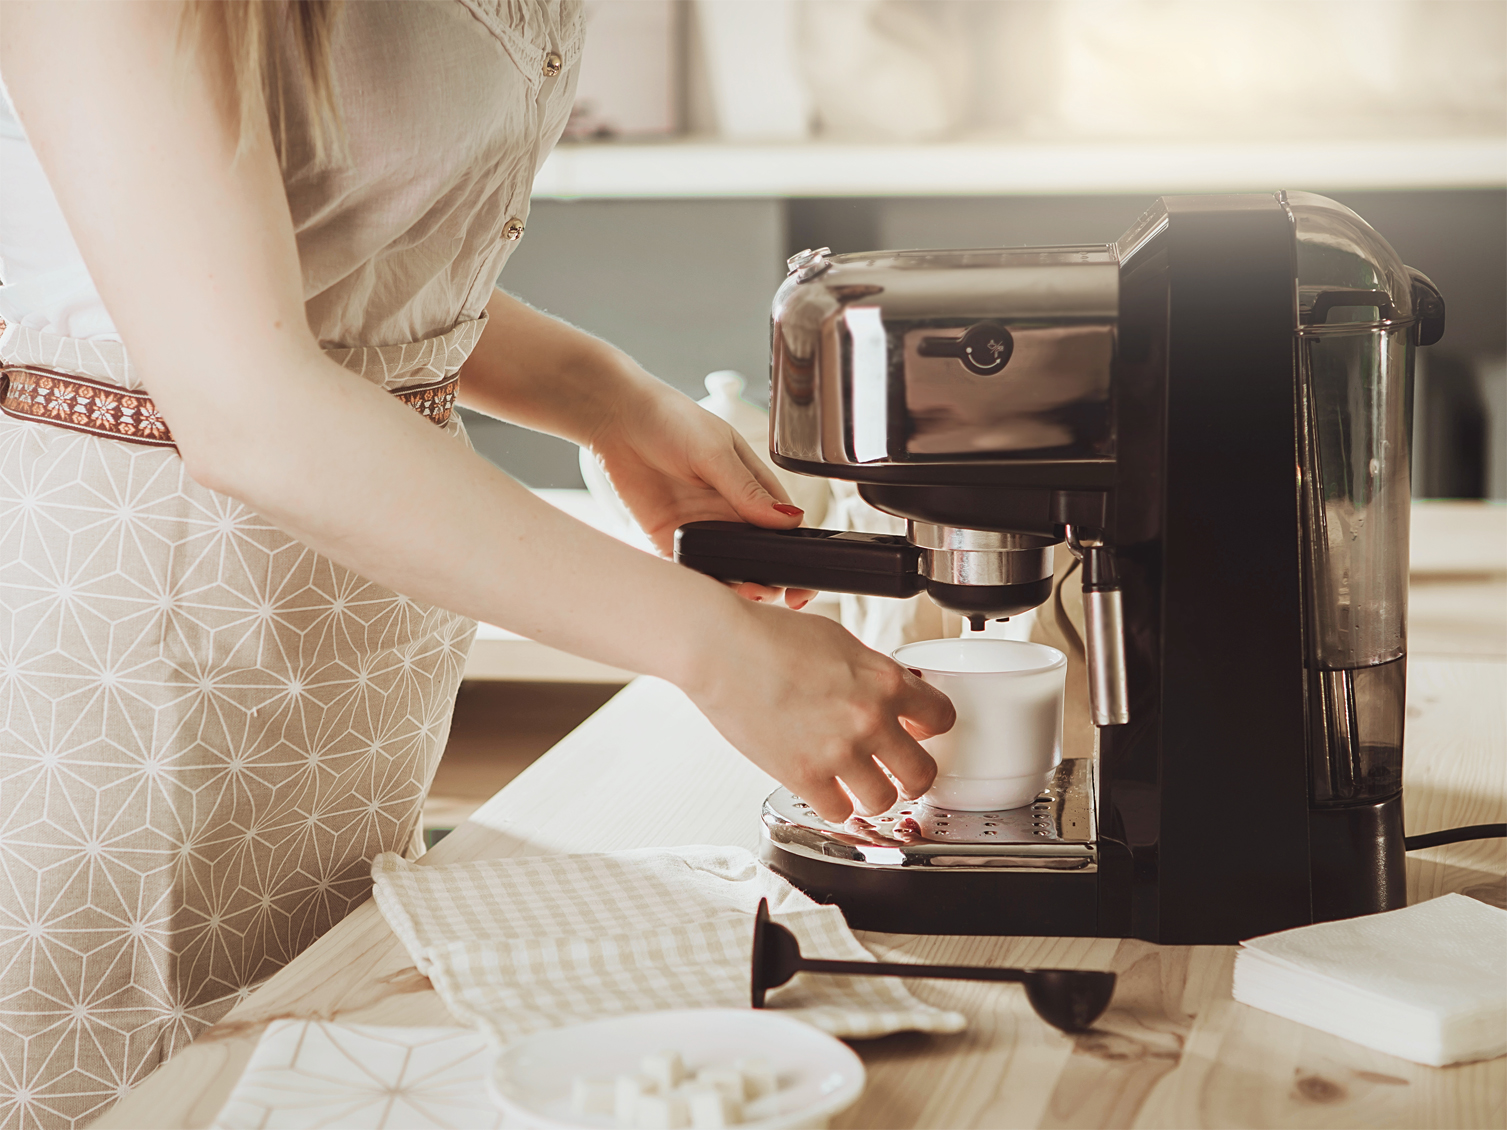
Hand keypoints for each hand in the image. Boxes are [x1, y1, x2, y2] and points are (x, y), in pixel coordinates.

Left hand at [586, 377, 816, 608]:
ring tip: (747, 590)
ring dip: (740, 586)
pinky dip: (702, 584)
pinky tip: (710, 587)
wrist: (616, 420)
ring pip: (730, 570)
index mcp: (753, 487)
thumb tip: (788, 519)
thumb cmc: (669, 420)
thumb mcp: (715, 451)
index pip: (786, 528)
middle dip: (773, 579)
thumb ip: (747, 489)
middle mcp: (731, 512)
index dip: (799, 555)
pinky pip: (691, 571)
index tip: (804, 579)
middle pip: (762, 557)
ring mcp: (702, 528)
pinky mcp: (670, 541)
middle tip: (773, 589)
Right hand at [687, 599, 954, 821]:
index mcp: (885, 680)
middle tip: (901, 773)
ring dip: (873, 794)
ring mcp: (839, 752)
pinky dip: (835, 804)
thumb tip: (886, 690)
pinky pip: (839, 811)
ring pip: (884, 800)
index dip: (931, 727)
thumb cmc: (769, 635)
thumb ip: (871, 671)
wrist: (722, 647)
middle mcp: (870, 719)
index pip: (942, 717)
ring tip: (860, 785)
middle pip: (923, 772)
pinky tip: (827, 789)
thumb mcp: (839, 640)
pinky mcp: (804, 776)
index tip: (919, 731)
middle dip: (914, 775)